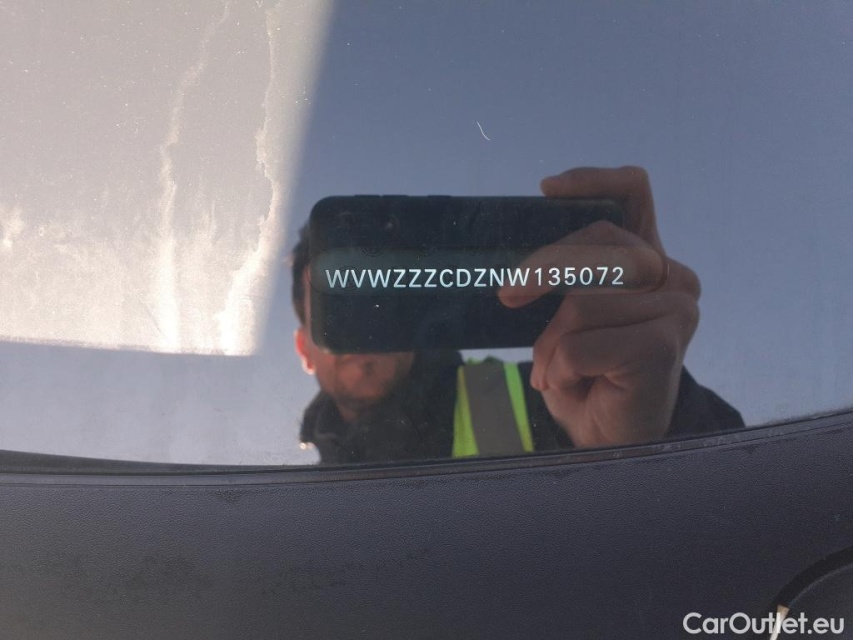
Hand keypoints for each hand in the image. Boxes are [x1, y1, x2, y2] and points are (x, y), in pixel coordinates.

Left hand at [498, 166, 700, 446]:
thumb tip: (522, 259)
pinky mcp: (664, 345)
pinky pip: (581, 344)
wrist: (611, 439)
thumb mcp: (571, 316)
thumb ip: (568, 276)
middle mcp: (673, 278)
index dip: (593, 181)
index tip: (546, 190)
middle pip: (597, 243)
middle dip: (541, 271)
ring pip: (581, 303)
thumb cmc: (589, 374)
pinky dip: (561, 368)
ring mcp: (676, 309)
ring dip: (551, 344)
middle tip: (509, 297)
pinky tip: (572, 385)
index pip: (633, 193)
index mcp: (649, 261)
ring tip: (556, 371)